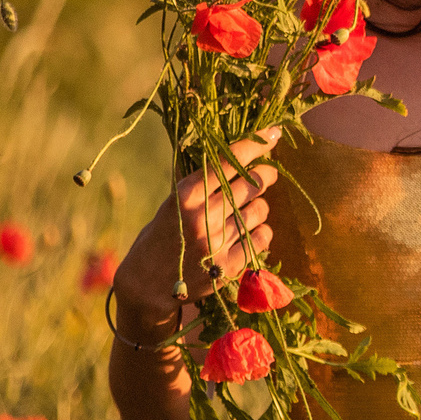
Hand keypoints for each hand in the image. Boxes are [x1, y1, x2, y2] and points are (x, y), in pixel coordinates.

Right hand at [111, 130, 282, 328]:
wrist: (147, 285)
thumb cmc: (160, 238)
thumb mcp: (172, 205)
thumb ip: (202, 186)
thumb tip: (240, 160)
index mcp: (185, 195)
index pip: (228, 162)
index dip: (255, 145)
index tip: (274, 134)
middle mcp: (202, 216)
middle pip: (251, 183)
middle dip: (266, 175)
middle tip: (268, 174)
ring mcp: (217, 242)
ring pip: (260, 210)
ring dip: (260, 207)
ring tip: (248, 211)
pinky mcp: (229, 266)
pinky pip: (262, 238)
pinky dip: (261, 232)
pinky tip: (249, 233)